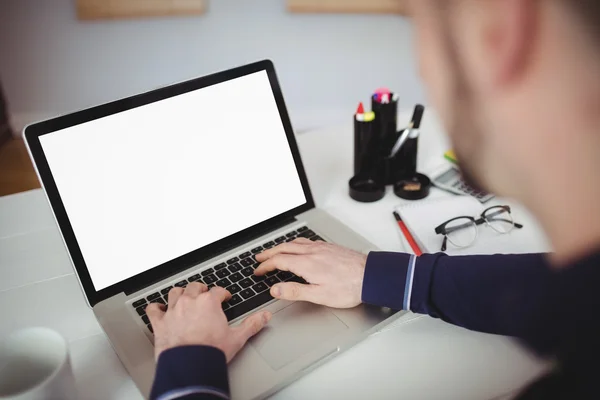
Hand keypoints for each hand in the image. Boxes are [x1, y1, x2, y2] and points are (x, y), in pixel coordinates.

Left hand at [146, 282, 270, 361]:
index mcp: (209, 303)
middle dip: (201, 289)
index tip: (224, 297)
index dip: (223, 293)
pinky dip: (155, 308)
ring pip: (175, 292)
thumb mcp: (237, 337)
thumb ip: (252, 324)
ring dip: (180, 293)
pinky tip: (158, 308)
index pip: (217, 290)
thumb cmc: (211, 351)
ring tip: (184, 296)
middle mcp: (189, 302)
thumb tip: (264, 316)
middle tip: (204, 294)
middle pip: (195, 287)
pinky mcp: (160, 323)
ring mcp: (173, 311)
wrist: (190, 366)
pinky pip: (153, 309)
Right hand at [254, 238, 366, 307]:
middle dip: (269, 253)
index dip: (265, 266)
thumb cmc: (349, 287)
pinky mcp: (330, 247)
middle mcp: (312, 252)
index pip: (279, 261)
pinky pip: (307, 241)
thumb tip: (275, 289)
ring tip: (275, 251)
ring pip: (296, 243)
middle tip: (259, 257)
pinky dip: (296, 244)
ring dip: (282, 246)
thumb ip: (295, 291)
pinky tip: (300, 247)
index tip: (258, 271)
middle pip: (284, 248)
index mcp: (306, 264)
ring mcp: (322, 248)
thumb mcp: (319, 295)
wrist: (371, 276)